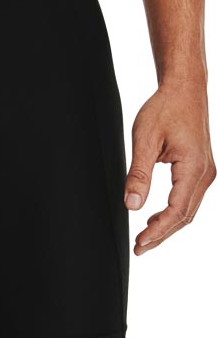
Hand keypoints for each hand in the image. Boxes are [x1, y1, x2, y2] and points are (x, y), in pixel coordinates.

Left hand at [124, 83, 215, 253]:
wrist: (184, 89)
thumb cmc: (165, 108)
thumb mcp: (144, 139)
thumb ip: (138, 174)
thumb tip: (131, 205)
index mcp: (193, 167)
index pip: (177, 210)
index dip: (158, 230)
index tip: (139, 242)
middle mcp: (205, 173)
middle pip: (185, 216)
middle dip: (161, 235)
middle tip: (138, 249)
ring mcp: (206, 173)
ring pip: (188, 211)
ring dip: (167, 227)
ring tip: (144, 240)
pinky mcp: (201, 171)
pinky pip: (189, 200)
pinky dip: (173, 214)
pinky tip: (155, 221)